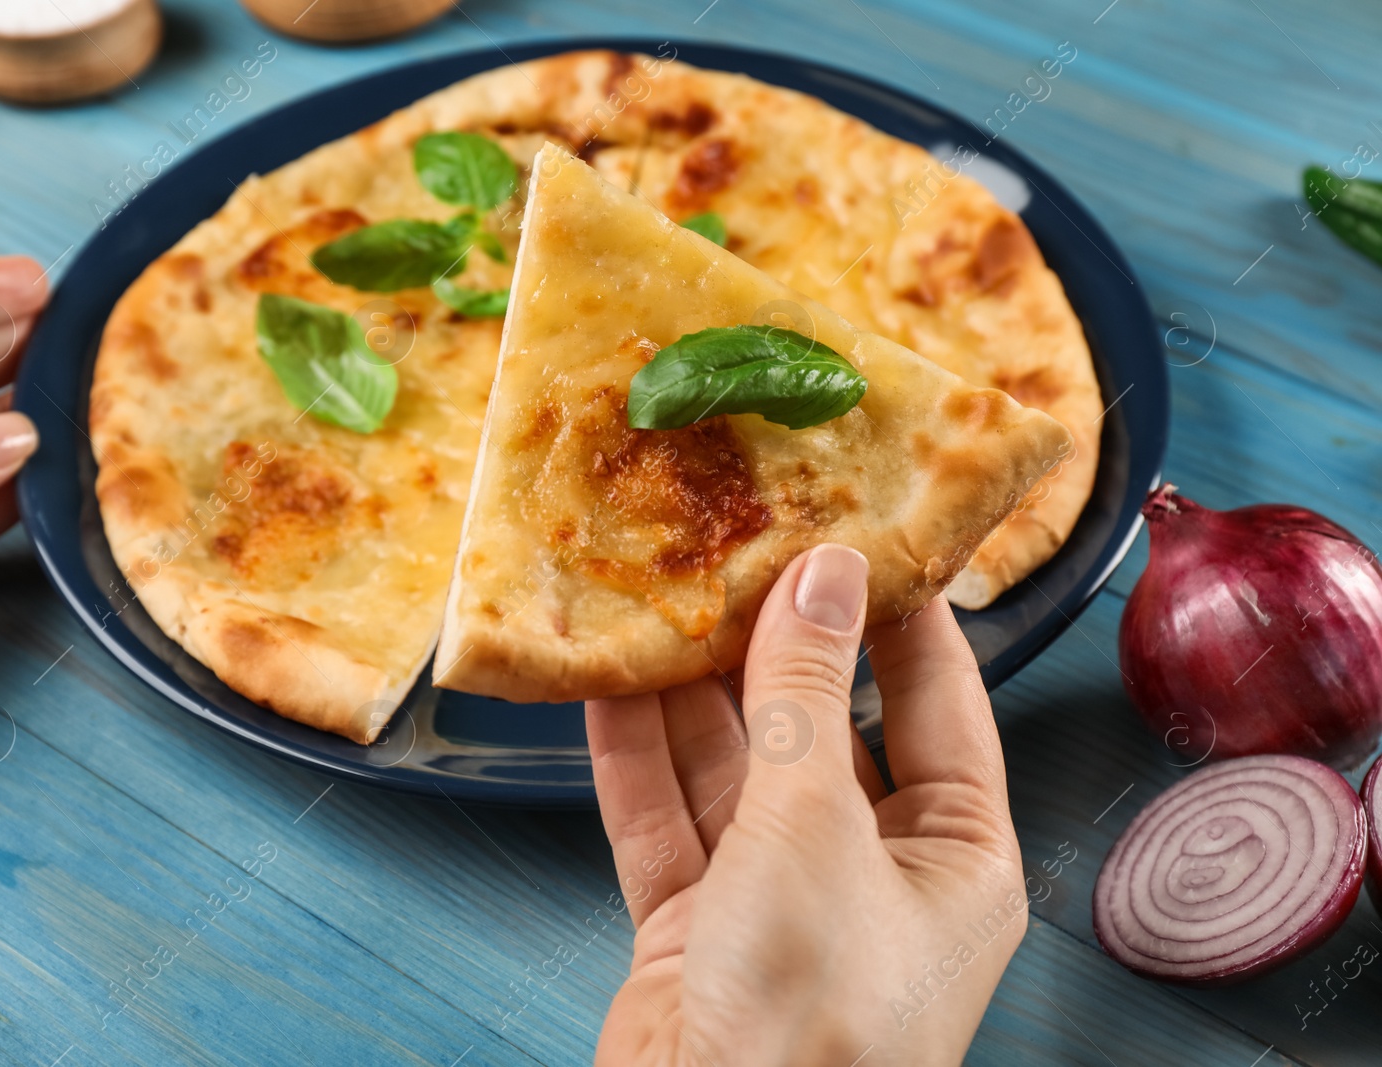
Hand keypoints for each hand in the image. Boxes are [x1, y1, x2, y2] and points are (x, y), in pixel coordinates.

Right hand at [587, 545, 1025, 1065]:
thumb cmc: (810, 1007)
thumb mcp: (815, 824)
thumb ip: (808, 694)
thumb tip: (824, 571)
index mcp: (954, 857)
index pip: (940, 706)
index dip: (902, 615)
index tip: (863, 526)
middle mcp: (871, 872)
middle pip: (823, 729)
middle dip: (775, 645)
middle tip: (737, 544)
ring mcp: (776, 900)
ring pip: (731, 768)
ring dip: (690, 690)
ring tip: (658, 590)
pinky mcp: (694, 927)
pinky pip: (664, 819)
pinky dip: (632, 756)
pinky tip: (602, 680)